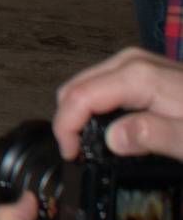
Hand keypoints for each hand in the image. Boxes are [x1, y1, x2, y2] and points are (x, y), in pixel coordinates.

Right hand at [53, 45, 182, 165]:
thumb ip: (153, 136)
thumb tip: (113, 139)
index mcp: (138, 77)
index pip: (79, 96)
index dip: (66, 128)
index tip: (73, 156)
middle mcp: (131, 62)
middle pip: (76, 87)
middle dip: (70, 121)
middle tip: (81, 154)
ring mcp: (136, 63)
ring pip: (87, 85)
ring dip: (81, 115)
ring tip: (92, 146)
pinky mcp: (142, 70)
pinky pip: (104, 85)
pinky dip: (96, 108)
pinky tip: (110, 130)